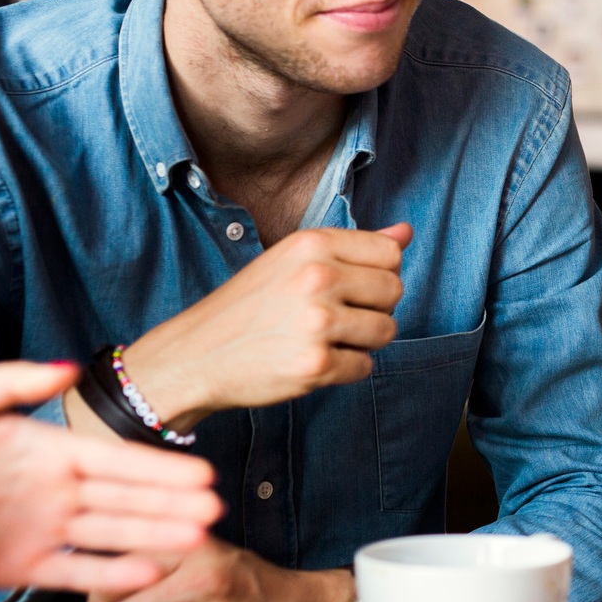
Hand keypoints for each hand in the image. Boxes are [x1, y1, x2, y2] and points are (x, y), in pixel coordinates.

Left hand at [0, 362, 219, 591]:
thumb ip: (12, 380)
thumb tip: (68, 367)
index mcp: (49, 450)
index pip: (116, 461)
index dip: (159, 468)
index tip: (202, 472)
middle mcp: (56, 490)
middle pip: (126, 498)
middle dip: (172, 503)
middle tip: (216, 507)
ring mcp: (42, 530)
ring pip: (111, 534)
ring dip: (155, 536)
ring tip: (199, 538)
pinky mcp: (20, 567)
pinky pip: (75, 573)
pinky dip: (110, 574)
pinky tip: (148, 571)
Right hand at [113, 223, 412, 427]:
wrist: (194, 356)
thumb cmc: (248, 306)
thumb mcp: (293, 261)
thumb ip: (353, 247)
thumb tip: (406, 233)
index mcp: (311, 244)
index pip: (390, 254)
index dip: (380, 273)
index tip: (352, 286)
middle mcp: (317, 278)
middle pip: (394, 291)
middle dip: (374, 308)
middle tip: (336, 317)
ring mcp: (316, 323)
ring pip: (386, 331)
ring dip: (362, 341)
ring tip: (324, 339)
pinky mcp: (315, 365)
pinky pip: (364, 366)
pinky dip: (345, 369)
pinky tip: (312, 360)